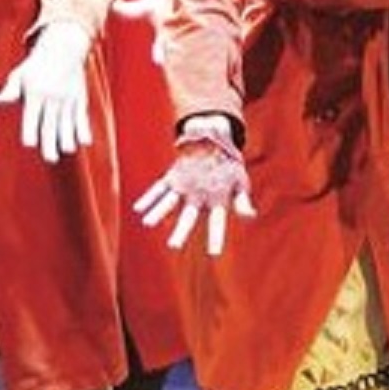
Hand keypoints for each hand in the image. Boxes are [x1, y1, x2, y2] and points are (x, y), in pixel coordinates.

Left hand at [0, 21, 93, 161]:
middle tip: (50, 159)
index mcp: (35, 93)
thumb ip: (9, 92)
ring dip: (67, 138)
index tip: (29, 144)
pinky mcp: (80, 98)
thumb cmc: (36, 66)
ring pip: (68, 122)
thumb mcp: (19, 75)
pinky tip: (84, 142)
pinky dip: (84, 128)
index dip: (31, 130)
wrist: (63, 47)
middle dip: (50, 142)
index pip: (32, 116)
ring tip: (65, 151)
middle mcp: (52, 97)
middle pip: (51, 124)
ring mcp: (68, 98)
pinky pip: (82, 116)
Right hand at [133, 117, 253, 256]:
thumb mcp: (241, 182)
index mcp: (216, 196)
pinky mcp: (172, 175)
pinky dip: (148, 197)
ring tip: (147, 223)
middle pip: (188, 215)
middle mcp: (198, 192)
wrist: (212, 136)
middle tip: (173, 246)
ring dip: (158, 212)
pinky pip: (158, 188)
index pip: (217, 221)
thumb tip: (250, 217)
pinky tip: (138, 209)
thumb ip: (243, 202)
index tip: (213, 253)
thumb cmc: (228, 164)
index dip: (215, 237)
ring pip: (169, 200)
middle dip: (181, 230)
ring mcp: (183, 183)